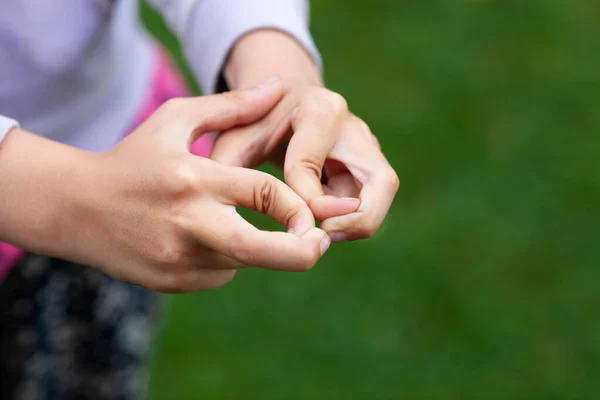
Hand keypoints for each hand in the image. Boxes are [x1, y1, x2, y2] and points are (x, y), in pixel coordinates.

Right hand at [67, 79, 329, 292]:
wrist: (76, 208)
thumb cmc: (132, 158)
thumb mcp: (174, 119)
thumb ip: (231, 106)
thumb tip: (278, 88)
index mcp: (194, 179)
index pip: (265, 194)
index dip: (301, 207)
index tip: (312, 212)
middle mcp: (188, 223)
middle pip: (260, 250)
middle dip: (304, 253)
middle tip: (321, 244)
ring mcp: (178, 258)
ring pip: (243, 261)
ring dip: (255, 246)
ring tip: (225, 219)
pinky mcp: (172, 282)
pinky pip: (220, 274)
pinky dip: (226, 258)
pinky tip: (198, 237)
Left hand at [211, 84, 398, 242]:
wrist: (284, 105)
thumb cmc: (257, 124)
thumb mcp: (236, 137)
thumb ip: (228, 167)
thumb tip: (227, 212)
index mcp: (319, 110)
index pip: (310, 162)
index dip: (298, 198)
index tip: (286, 216)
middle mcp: (354, 128)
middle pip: (381, 182)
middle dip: (354, 220)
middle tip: (320, 238)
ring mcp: (368, 148)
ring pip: (381, 197)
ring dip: (353, 223)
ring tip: (316, 236)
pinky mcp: (369, 167)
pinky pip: (371, 203)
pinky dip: (349, 221)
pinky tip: (318, 226)